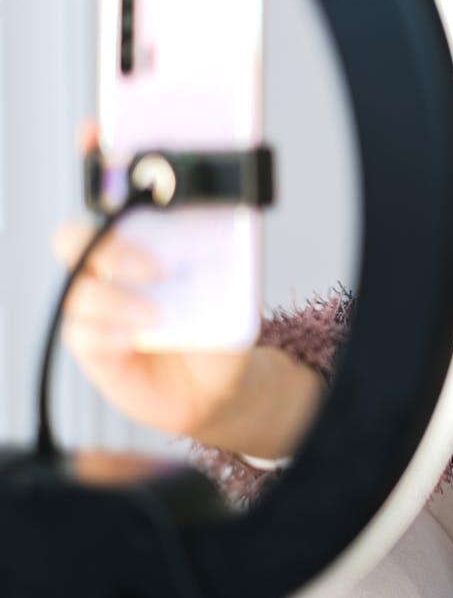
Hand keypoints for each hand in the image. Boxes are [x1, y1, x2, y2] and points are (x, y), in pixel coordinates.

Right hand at [52, 218, 255, 438]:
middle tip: (154, 270)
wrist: (214, 383)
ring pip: (78, 291)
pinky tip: (132, 341)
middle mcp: (112, 272)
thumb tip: (225, 258)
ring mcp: (97, 308)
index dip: (120, 214)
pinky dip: (106, 334)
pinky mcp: (92, 345)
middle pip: (73, 241)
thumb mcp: (233, 297)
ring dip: (117, 302)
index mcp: (144, 245)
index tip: (157, 230)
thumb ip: (224, 275)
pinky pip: (81, 333)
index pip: (112, 214)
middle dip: (109, 249)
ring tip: (156, 318)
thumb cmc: (218, 329)